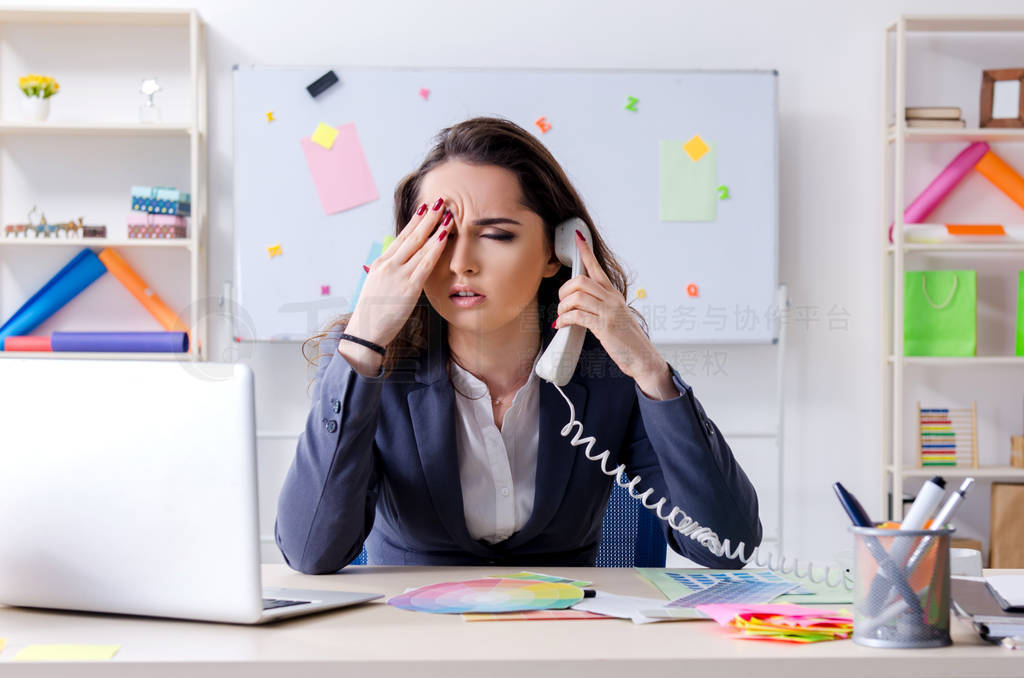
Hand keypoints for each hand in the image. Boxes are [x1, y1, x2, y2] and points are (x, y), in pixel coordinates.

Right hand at [346, 197, 451, 346]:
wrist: (365, 332)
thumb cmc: (373, 313)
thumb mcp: (378, 287)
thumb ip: (390, 274)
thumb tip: (399, 266)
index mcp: (381, 263)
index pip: (401, 237)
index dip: (414, 222)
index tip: (424, 209)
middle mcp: (389, 264)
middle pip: (411, 235)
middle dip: (427, 217)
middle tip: (439, 201)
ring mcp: (398, 274)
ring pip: (420, 245)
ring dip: (435, 227)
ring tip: (447, 213)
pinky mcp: (409, 287)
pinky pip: (426, 262)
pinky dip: (436, 247)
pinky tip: (445, 235)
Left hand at [553, 231, 668, 388]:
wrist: (643, 359)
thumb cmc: (628, 341)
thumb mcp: (616, 317)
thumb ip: (601, 307)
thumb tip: (580, 306)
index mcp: (614, 295)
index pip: (598, 269)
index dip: (586, 253)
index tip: (578, 239)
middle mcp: (612, 300)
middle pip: (581, 280)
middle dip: (564, 289)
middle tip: (562, 302)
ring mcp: (609, 312)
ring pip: (577, 297)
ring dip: (563, 307)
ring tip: (561, 316)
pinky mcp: (604, 327)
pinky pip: (577, 316)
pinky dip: (565, 319)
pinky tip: (562, 325)